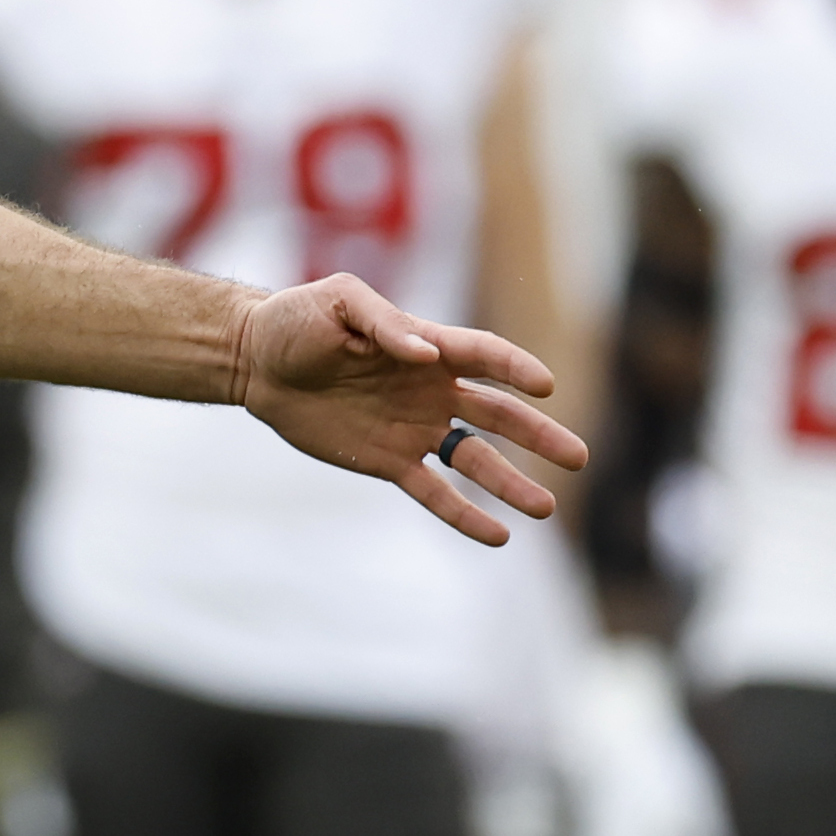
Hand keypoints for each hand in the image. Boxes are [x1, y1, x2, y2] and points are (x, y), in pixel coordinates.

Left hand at [229, 275, 585, 545]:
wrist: (256, 361)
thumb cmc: (298, 320)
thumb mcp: (339, 301)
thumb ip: (385, 325)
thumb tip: (424, 354)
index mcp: (428, 345)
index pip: (485, 357)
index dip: (516, 369)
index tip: (546, 386)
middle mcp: (432, 390)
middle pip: (498, 415)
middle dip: (538, 435)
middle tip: (579, 458)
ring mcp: (414, 428)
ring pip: (475, 459)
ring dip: (511, 483)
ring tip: (547, 509)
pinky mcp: (388, 461)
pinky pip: (434, 492)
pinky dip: (465, 514)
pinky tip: (498, 535)